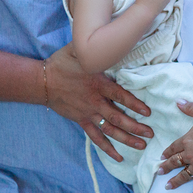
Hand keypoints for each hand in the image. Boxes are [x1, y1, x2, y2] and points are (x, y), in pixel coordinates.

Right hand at [45, 44, 153, 160]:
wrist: (42, 81)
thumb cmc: (61, 63)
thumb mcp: (77, 49)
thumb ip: (93, 47)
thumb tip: (108, 36)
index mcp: (97, 83)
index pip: (119, 96)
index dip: (134, 104)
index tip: (148, 112)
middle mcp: (94, 101)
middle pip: (118, 117)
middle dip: (135, 126)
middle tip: (150, 134)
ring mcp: (88, 113)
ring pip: (110, 129)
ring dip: (126, 138)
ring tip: (141, 146)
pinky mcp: (81, 121)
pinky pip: (96, 137)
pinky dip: (107, 148)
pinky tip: (119, 157)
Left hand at [159, 101, 192, 192]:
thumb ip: (190, 107)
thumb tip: (177, 101)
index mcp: (188, 139)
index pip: (174, 147)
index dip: (167, 152)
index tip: (161, 156)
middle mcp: (191, 154)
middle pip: (175, 162)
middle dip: (166, 167)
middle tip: (158, 172)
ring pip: (183, 175)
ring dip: (174, 181)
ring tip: (167, 186)